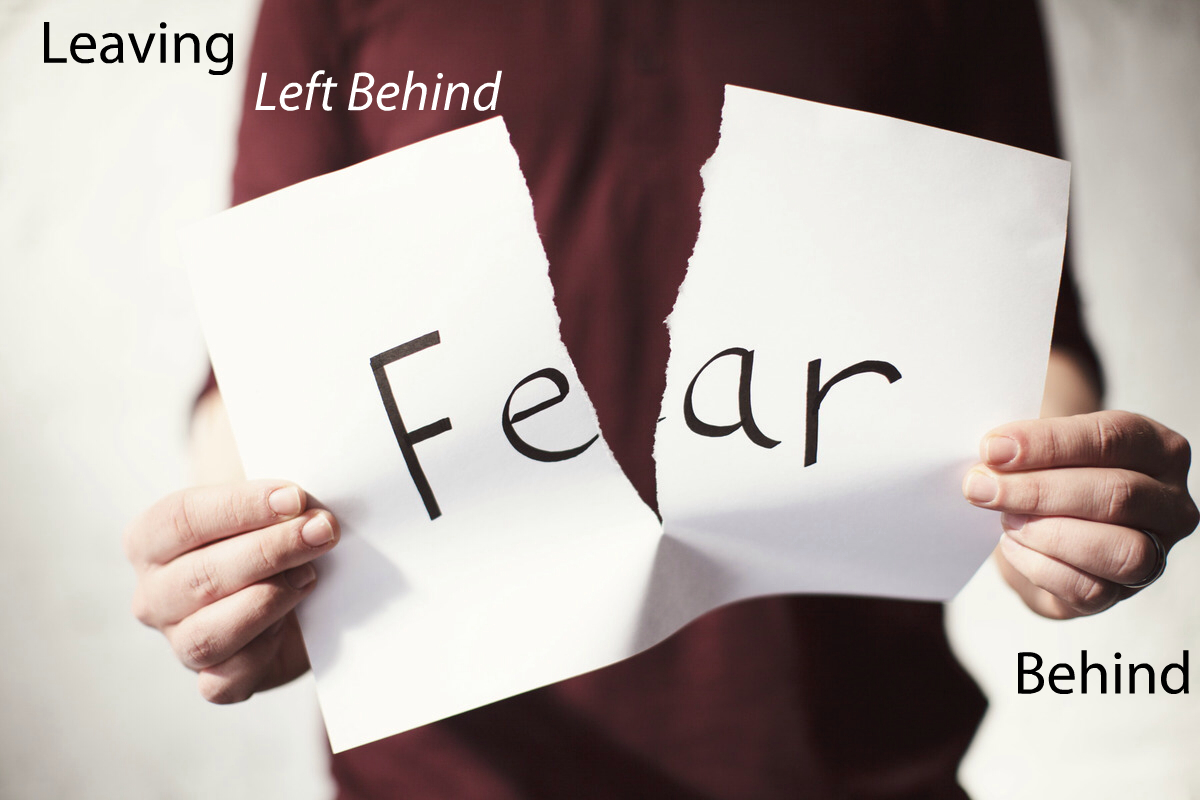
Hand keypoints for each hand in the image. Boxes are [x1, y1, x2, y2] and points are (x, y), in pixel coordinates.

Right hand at [124, 480, 338, 701]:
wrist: (296, 582)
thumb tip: (299, 497)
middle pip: (199, 576)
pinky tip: (291, 622)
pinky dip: (260, 653)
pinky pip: (225, 682)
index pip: (181, 518)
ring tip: (310, 575)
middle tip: (320, 531)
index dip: (241, 506)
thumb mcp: (265, 500)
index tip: (294, 497)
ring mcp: (180, 641)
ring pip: (206, 635)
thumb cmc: (271, 529)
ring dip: (267, 601)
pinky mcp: (214, 679)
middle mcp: (155, 594)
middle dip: (269, 550)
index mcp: (150, 540)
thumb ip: (271, 492)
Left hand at [963, 410, 1196, 618]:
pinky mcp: (1123, 593)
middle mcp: (1170, 502)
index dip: (1049, 443)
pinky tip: (1013, 546)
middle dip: (1039, 491)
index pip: (1112, 438)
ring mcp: (1156, 553)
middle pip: (1117, 494)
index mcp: (1158, 449)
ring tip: (1005, 519)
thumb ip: (1026, 448)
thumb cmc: (1050, 474)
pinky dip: (1041, 567)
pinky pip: (1090, 589)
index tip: (993, 449)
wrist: (1044, 525)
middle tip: (982, 487)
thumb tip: (992, 458)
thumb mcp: (1042, 448)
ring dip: (1047, 533)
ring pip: (1119, 549)